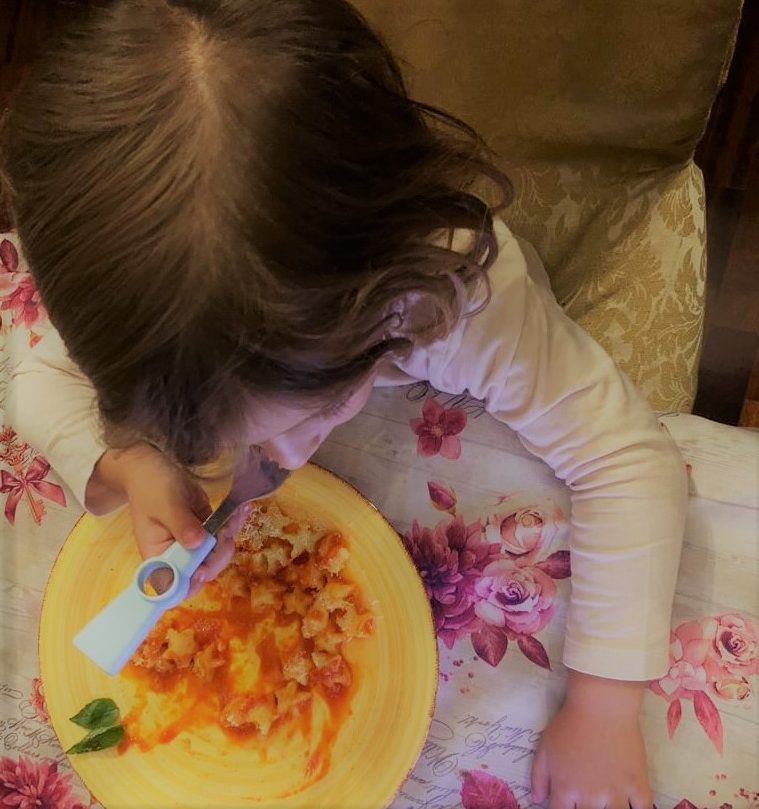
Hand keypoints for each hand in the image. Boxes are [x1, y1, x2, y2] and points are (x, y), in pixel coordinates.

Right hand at [89, 443, 238, 596]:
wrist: (153, 467)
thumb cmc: (152, 486)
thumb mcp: (167, 505)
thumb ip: (182, 525)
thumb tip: (198, 544)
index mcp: (157, 557)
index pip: (173, 587)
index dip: (191, 583)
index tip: (204, 568)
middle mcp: (174, 557)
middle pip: (202, 573)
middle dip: (218, 554)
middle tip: (224, 532)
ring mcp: (190, 545)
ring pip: (216, 555)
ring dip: (228, 536)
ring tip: (236, 514)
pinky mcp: (203, 532)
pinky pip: (221, 536)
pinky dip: (232, 524)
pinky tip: (241, 510)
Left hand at [531, 670, 652, 808]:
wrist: (602, 706)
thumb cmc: (570, 724)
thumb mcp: (545, 747)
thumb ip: (538, 776)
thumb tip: (537, 799)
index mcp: (565, 790)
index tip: (566, 804)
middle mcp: (590, 798)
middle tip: (588, 799)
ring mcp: (616, 794)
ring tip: (607, 802)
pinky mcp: (639, 786)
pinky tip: (631, 805)